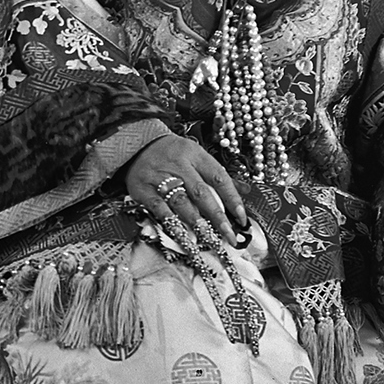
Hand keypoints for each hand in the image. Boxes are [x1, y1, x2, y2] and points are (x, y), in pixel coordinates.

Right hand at [126, 133, 247, 246]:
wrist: (138, 144)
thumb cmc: (173, 153)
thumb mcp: (197, 156)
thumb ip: (218, 175)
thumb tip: (246, 190)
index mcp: (196, 155)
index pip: (218, 177)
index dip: (232, 199)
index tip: (242, 218)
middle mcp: (179, 165)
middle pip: (201, 192)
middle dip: (217, 216)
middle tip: (229, 236)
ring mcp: (160, 177)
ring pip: (181, 202)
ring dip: (196, 222)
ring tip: (209, 239)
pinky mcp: (143, 189)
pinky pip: (160, 209)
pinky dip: (172, 223)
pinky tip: (182, 235)